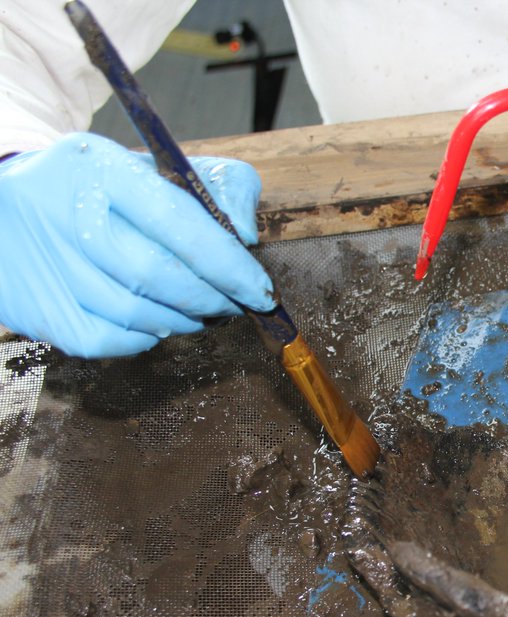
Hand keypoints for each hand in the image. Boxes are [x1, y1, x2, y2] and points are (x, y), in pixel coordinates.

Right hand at [0, 132, 273, 357]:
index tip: (263, 292)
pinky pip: (104, 341)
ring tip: (201, 313)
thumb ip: (224, 187)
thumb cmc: (109, 192)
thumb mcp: (164, 168)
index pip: (178, 222)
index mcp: (99, 166)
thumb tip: (244, 237)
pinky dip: (143, 340)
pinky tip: (156, 323)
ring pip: (134, 312)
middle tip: (237, 305)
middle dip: (212, 298)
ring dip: (184, 321)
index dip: (230, 266)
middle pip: (156, 273)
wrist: (11, 207)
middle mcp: (61, 209)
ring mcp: (41, 260)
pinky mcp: (31, 305)